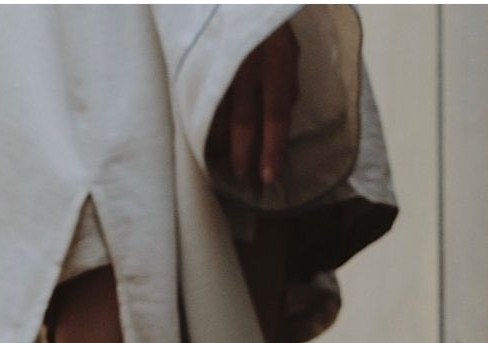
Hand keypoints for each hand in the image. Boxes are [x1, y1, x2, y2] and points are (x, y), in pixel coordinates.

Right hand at [207, 20, 300, 188]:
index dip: (272, 149)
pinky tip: (201, 137)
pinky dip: (202, 122)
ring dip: (218, 144)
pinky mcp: (203, 62)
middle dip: (242, 155)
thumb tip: (286, 113)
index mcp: (277, 61)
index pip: (277, 115)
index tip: (268, 177)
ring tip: (218, 164)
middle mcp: (249, 65)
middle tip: (241, 177)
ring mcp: (223, 64)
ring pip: (217, 115)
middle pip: (245, 121)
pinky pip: (200, 100)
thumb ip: (286, 80)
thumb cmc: (266, 19)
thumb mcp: (287, 44)